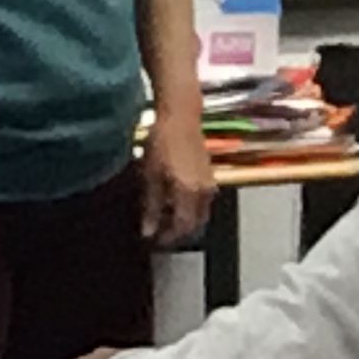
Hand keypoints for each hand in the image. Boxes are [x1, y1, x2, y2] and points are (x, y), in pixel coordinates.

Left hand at [139, 126, 216, 248]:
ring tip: (166, 217)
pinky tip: (175, 200)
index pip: (182, 226)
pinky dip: (190, 207)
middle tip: (160, 232)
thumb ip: (152, 206)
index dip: (169, 237)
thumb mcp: (151, 176)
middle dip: (179, 231)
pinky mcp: (209, 174)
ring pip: (201, 212)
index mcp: (189, 193)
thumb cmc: (162, 143)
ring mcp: (209, 183)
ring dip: (186, 219)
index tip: (154, 241)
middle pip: (195, 222)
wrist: (181, 117)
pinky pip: (202, 200)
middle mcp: (204, 192)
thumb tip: (148, 230)